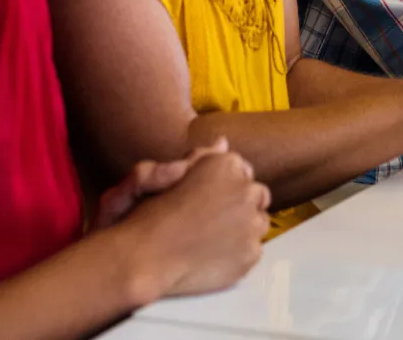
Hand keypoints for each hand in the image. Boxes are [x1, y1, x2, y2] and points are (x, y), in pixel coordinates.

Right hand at [110, 145, 268, 302]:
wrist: (143, 260)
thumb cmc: (146, 213)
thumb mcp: (166, 171)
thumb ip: (201, 155)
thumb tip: (223, 142)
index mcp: (226, 164)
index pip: (242, 171)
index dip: (225, 186)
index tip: (209, 199)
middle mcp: (246, 190)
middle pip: (257, 195)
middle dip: (239, 204)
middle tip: (210, 220)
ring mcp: (252, 224)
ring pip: (259, 222)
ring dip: (242, 227)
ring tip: (211, 239)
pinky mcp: (251, 254)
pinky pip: (253, 249)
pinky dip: (238, 253)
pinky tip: (213, 256)